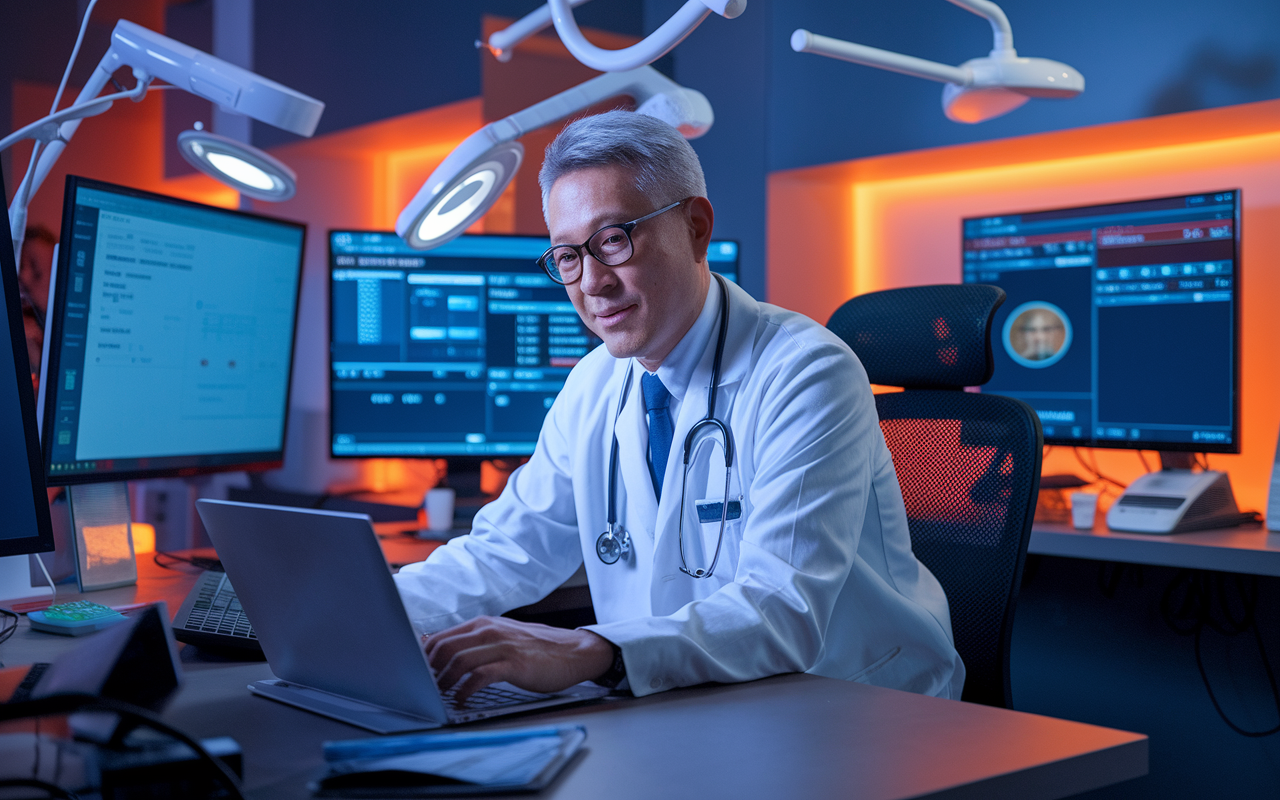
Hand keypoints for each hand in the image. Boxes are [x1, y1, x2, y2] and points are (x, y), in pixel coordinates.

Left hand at [424, 616, 614, 703]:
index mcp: (485, 624)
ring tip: (440, 694)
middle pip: (446, 648)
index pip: (443, 637)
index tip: (419, 672)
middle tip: (426, 686)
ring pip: (460, 660)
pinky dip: (466, 689)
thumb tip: (444, 650)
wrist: (575, 652)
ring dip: (445, 680)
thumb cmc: (538, 648)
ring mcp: (503, 647)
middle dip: (431, 669)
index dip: (426, 657)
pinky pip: (481, 676)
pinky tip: (462, 699)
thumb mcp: (504, 636)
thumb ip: (477, 641)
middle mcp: (491, 631)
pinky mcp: (514, 665)